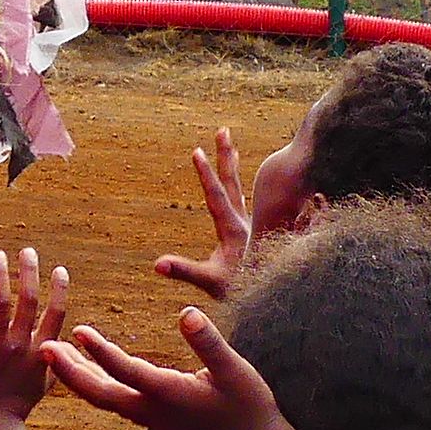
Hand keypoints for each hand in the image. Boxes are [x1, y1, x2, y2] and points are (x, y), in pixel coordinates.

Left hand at [0, 249, 68, 421]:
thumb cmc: (19, 400)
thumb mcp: (47, 380)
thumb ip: (58, 357)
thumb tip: (69, 338)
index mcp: (43, 350)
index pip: (56, 314)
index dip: (59, 290)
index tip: (59, 269)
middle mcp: (22, 345)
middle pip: (28, 301)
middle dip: (29, 272)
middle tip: (26, 251)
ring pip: (1, 304)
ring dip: (1, 276)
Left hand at [50, 306, 285, 429]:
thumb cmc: (249, 407)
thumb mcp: (236, 370)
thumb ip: (209, 343)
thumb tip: (187, 313)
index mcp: (169, 394)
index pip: (126, 371)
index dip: (101, 352)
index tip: (78, 330)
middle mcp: (152, 410)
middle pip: (99, 393)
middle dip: (69, 371)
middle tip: (43, 347)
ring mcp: (151, 417)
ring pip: (103, 398)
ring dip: (77, 376)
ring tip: (55, 352)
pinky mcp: (154, 419)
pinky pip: (114, 401)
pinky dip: (95, 384)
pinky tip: (88, 370)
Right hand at [151, 129, 253, 296]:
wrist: (273, 299)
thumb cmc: (241, 292)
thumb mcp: (211, 282)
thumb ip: (185, 271)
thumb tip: (157, 264)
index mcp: (233, 229)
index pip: (215, 196)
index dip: (205, 173)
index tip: (196, 150)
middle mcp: (244, 223)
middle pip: (232, 183)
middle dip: (225, 156)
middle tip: (222, 130)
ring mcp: (251, 227)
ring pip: (242, 191)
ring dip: (234, 169)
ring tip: (232, 150)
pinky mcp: (254, 235)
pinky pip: (257, 205)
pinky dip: (255, 189)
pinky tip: (252, 184)